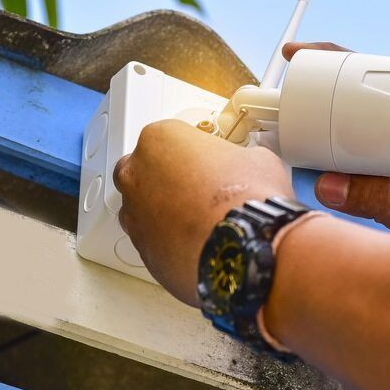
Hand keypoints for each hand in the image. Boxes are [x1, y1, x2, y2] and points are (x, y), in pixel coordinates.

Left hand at [113, 119, 292, 305]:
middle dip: (164, 180)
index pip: (166, 139)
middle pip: (141, 171)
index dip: (190, 152)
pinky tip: (197, 243)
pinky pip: (152, 242)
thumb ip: (236, 158)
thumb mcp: (255, 158)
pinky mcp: (142, 251)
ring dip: (164, 213)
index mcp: (159, 140)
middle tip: (197, 190)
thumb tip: (245, 166)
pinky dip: (170, 243)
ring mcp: (134, 215)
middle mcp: (136, 175)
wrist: (245, 246)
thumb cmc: (245, 198)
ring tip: (200, 221)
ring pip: (142, 210)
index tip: (205, 163)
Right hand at [283, 42, 389, 240]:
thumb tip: (326, 183)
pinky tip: (309, 162)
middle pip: (361, 100)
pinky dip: (330, 156)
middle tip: (283, 95)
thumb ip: (382, 202)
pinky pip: (355, 159)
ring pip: (355, 130)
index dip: (339, 63)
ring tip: (287, 128)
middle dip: (321, 92)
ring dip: (323, 126)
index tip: (301, 56)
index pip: (380, 79)